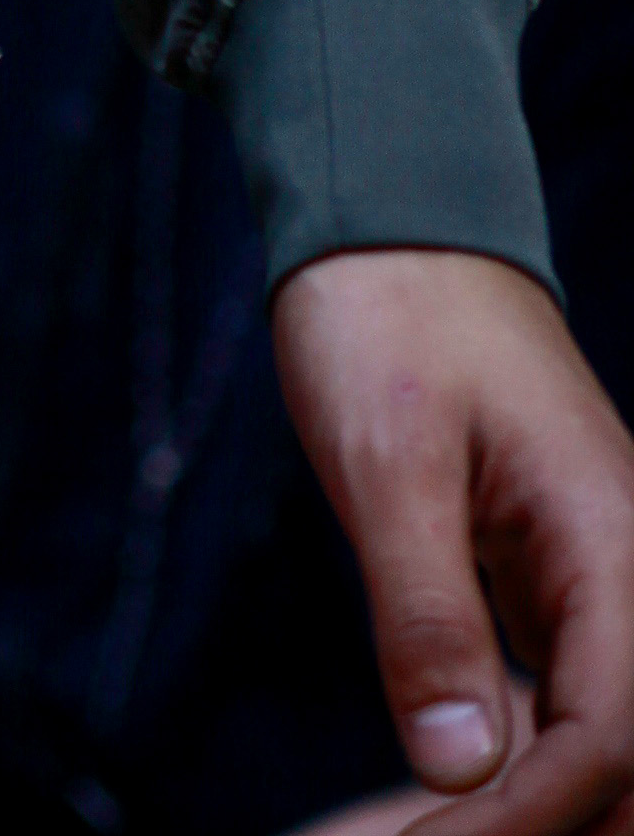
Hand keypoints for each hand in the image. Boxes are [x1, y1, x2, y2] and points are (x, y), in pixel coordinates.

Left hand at [276, 246, 633, 831]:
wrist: (390, 218)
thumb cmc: (385, 316)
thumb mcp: (386, 458)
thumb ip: (427, 612)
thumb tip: (461, 768)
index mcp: (616, 541)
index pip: (608, 737)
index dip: (529, 818)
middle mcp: (632, 571)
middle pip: (631, 759)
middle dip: (552, 825)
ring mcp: (602, 579)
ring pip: (609, 740)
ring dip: (542, 805)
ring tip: (436, 834)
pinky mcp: (560, 585)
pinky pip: (571, 705)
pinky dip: (530, 766)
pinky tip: (464, 797)